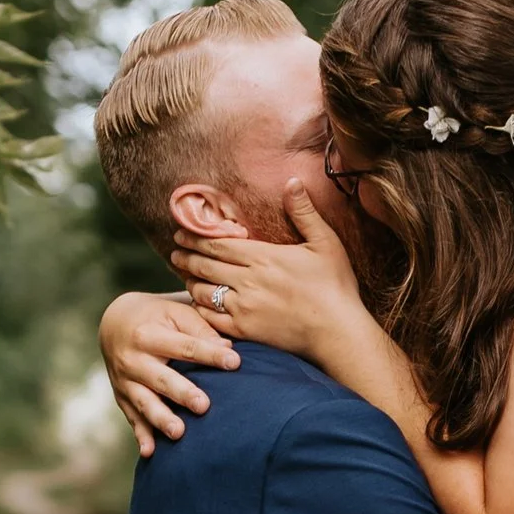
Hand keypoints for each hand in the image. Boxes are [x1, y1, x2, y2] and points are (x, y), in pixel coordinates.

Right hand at [101, 286, 237, 456]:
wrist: (114, 324)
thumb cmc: (157, 317)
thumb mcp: (175, 312)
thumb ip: (200, 328)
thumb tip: (229, 346)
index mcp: (149, 334)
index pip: (185, 346)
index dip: (210, 354)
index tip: (235, 362)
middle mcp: (134, 359)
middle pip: (161, 379)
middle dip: (182, 393)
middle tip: (204, 406)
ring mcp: (126, 381)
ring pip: (145, 403)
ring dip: (161, 419)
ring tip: (179, 433)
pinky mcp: (123, 398)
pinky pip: (132, 419)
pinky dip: (141, 436)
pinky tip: (150, 452)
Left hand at [179, 185, 372, 366]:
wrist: (338, 332)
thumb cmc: (336, 286)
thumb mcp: (325, 243)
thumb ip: (304, 212)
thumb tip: (292, 181)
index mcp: (264, 257)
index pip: (218, 244)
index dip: (196, 238)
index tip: (182, 233)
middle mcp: (248, 281)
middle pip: (205, 266)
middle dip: (186, 257)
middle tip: (175, 252)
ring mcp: (244, 308)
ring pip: (204, 292)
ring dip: (191, 282)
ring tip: (185, 276)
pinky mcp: (245, 331)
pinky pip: (211, 319)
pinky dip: (201, 310)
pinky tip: (199, 305)